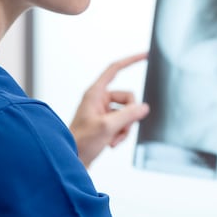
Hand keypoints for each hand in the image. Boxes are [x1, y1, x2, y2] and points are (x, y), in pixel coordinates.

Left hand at [69, 52, 149, 167]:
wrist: (72, 160)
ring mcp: (102, 112)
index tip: (145, 55)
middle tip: (120, 129)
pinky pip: (123, 123)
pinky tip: (111, 143)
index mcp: (95, 93)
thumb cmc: (80, 142)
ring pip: (127, 113)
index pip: (115, 69)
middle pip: (128, 98)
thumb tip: (144, 107)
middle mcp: (99, 100)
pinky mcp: (105, 123)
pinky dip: (121, 134)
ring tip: (113, 139)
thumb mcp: (107, 127)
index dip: (131, 61)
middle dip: (129, 116)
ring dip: (125, 128)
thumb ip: (128, 115)